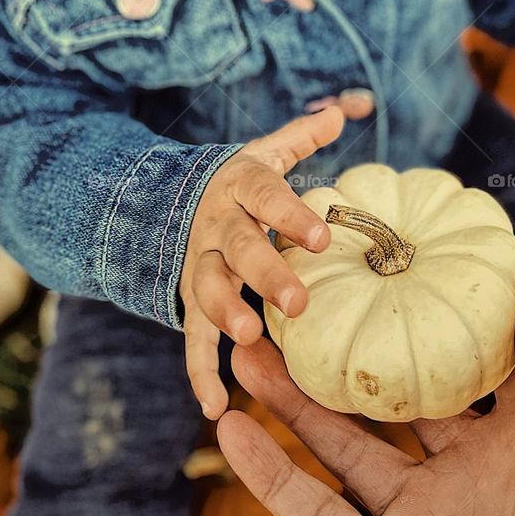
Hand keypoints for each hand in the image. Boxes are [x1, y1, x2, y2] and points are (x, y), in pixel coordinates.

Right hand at [179, 106, 344, 419]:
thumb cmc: (240, 184)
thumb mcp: (264, 154)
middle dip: (265, 273)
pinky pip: (190, 336)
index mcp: (239, 186)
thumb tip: (343, 110)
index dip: (290, 215)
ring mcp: (198, 263)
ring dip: (226, 312)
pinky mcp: (189, 299)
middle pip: (239, 247)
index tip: (322, 238)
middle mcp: (216, 225)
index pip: (266, 195)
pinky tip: (214, 406)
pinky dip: (199, 371)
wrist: (171, 203)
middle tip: (298, 301)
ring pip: (205, 287)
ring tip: (251, 336)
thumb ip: (301, 138)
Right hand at [216, 271, 514, 515]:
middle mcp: (467, 476)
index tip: (389, 256)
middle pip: (391, 396)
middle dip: (346, 348)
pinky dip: (269, 475)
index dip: (431, 310)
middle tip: (296, 299)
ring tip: (246, 347)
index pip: (470, 361)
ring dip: (290, 400)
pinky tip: (231, 429)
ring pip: (340, 447)